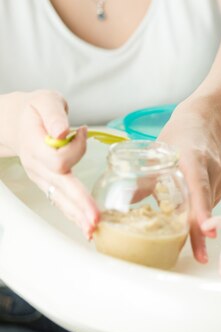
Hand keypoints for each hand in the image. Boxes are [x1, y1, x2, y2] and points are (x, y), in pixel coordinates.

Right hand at [12, 91, 97, 235]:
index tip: (83, 130)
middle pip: (61, 189)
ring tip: (92, 230)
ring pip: (61, 200)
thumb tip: (62, 132)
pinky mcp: (48, 183)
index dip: (75, 147)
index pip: (59, 159)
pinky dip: (74, 214)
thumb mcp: (44, 101)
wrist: (16, 121)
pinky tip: (86, 226)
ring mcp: (41, 178)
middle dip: (79, 204)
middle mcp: (37, 167)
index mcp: (36, 147)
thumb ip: (54, 114)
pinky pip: (62, 201)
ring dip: (77, 215)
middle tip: (95, 220)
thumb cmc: (34, 110)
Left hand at [158, 106, 220, 263]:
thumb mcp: (157, 152)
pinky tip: (189, 222)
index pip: (200, 190)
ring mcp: (218, 181)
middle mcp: (210, 173)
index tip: (205, 229)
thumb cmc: (181, 135)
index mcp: (194, 162)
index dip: (202, 211)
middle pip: (206, 208)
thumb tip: (122, 204)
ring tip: (194, 249)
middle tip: (199, 257)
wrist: (205, 122)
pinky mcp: (220, 188)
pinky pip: (208, 207)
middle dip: (202, 234)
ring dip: (196, 227)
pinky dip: (198, 217)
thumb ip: (143, 179)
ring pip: (207, 210)